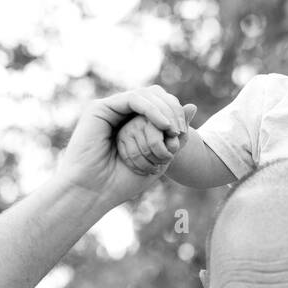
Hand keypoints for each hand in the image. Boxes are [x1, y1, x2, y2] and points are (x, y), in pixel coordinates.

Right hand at [59, 86, 196, 207]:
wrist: (93, 192)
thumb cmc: (123, 182)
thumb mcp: (160, 157)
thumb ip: (176, 134)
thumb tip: (194, 105)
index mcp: (132, 123)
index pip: (160, 105)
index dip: (176, 113)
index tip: (183, 134)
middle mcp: (120, 113)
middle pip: (155, 95)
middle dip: (172, 109)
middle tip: (181, 130)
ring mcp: (110, 109)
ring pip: (146, 95)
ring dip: (165, 110)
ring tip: (173, 129)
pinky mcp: (99, 108)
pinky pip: (133, 99)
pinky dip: (151, 109)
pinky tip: (163, 124)